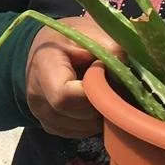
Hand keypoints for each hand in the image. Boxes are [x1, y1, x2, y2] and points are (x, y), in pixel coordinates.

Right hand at [25, 15, 121, 137]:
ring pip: (81, 128)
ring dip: (101, 115)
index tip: (109, 77)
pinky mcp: (49, 125)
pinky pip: (77, 132)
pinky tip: (96, 104)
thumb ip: (109, 47)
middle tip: (117, 87)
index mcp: (44, 66)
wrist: (47, 48)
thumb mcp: (90, 31)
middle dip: (103, 104)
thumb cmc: (71, 38)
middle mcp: (36, 94)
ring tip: (107, 94)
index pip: (65, 96)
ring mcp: (40, 114)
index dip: (94, 94)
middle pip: (77, 114)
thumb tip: (127, 65)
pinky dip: (93, 122)